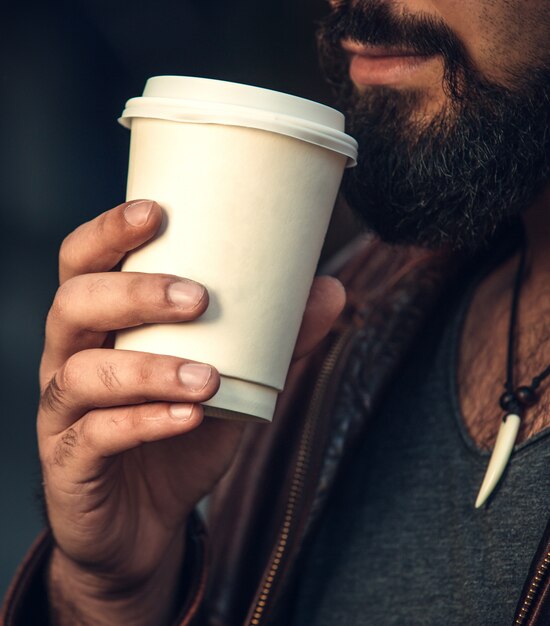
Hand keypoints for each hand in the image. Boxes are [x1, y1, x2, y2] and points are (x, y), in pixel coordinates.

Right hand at [39, 199, 345, 624]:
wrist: (144, 519)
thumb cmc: (179, 431)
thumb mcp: (230, 378)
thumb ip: (273, 337)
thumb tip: (330, 288)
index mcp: (102, 325)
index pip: (84, 263)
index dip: (108, 232)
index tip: (156, 212)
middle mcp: (70, 358)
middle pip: (74, 305)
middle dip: (134, 294)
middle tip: (197, 297)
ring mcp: (62, 412)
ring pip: (83, 373)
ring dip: (148, 368)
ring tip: (207, 375)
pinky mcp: (69, 464)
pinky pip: (95, 436)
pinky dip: (144, 423)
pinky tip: (189, 417)